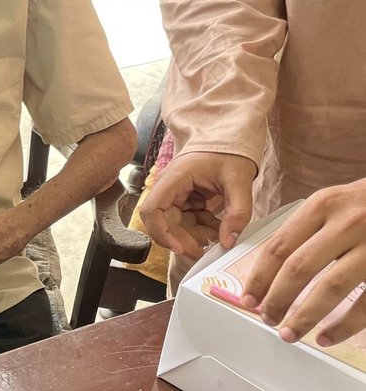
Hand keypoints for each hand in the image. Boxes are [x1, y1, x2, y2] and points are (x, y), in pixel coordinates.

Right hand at [140, 152, 256, 256]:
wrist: (233, 140)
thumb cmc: (231, 152)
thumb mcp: (240, 180)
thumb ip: (238, 212)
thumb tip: (228, 242)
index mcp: (174, 179)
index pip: (151, 211)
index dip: (161, 233)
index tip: (180, 248)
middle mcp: (169, 189)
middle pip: (165, 224)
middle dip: (184, 240)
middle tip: (207, 250)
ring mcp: (176, 196)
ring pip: (177, 226)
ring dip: (196, 236)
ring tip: (219, 235)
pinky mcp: (185, 201)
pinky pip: (188, 222)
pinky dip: (202, 229)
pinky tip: (219, 228)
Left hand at [239, 180, 365, 345]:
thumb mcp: (335, 204)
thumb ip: (305, 231)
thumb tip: (268, 276)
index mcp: (323, 205)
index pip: (279, 247)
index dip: (259, 278)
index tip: (248, 299)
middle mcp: (347, 223)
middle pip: (298, 269)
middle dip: (276, 300)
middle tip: (267, 319)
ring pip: (329, 289)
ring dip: (304, 317)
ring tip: (289, 334)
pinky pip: (364, 304)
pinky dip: (343, 327)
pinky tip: (326, 338)